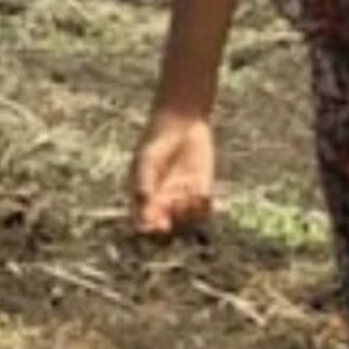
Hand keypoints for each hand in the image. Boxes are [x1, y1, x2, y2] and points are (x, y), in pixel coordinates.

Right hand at [129, 108, 215, 235]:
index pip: (143, 218)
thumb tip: (143, 200)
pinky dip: (205, 207)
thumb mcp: (147, 158)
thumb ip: (144, 180)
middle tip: (170, 218)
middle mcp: (163, 199)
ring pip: (186, 219)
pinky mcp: (201, 189)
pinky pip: (204, 209)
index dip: (147, 226)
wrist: (181, 121)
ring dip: (188, 214)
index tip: (154, 226)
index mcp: (145, 193)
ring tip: (188, 196)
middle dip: (169, 224)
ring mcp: (183, 196)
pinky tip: (204, 195)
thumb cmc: (157, 138)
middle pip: (166, 222)